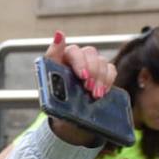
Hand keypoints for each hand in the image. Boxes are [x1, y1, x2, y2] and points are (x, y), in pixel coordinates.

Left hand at [44, 31, 116, 146]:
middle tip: (88, 86)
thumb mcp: (49, 92)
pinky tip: (102, 92)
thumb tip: (55, 44)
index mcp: (58, 60)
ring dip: (99, 78)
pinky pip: (110, 69)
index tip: (81, 75)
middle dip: (90, 70)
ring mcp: (90, 63)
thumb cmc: (55, 100)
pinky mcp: (101, 71)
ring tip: (94, 94)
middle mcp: (75, 58)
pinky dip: (108, 80)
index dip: (75, 59)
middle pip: (88, 53)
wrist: (66, 114)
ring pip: (100, 60)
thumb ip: (50, 72)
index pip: (66, 50)